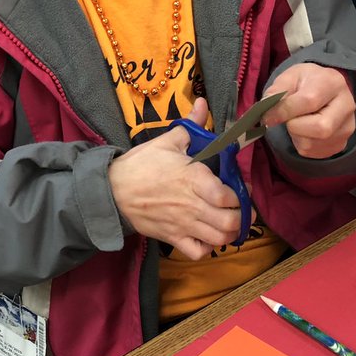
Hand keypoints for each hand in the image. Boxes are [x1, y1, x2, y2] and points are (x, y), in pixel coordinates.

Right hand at [108, 98, 241, 258]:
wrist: (112, 190)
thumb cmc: (140, 165)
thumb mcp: (166, 141)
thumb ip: (190, 125)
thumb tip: (202, 103)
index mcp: (194, 179)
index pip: (229, 196)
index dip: (241, 195)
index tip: (242, 189)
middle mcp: (193, 205)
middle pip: (230, 221)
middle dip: (243, 217)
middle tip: (243, 210)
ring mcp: (183, 224)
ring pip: (219, 239)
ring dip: (230, 234)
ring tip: (231, 225)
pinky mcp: (172, 238)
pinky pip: (197, 252)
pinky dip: (208, 248)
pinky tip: (208, 237)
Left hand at [263, 64, 355, 158]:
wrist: (323, 92)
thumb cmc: (305, 83)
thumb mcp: (289, 77)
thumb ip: (276, 92)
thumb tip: (267, 112)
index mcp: (333, 82)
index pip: (310, 101)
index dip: (285, 110)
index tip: (268, 114)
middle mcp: (347, 106)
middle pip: (321, 127)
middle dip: (294, 125)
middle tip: (288, 117)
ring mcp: (346, 128)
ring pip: (312, 143)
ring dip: (295, 135)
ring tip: (297, 121)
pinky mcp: (340, 144)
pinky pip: (312, 152)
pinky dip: (300, 143)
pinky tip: (304, 130)